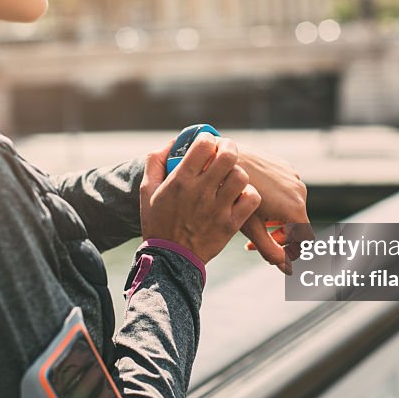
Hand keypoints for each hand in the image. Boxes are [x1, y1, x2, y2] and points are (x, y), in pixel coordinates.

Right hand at [140, 134, 261, 263]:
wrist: (169, 259)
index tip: (207, 143)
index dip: (208, 138)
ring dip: (237, 172)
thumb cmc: (158, 222)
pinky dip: (249, 194)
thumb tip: (173, 142)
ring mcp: (217, 209)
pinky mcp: (230, 224)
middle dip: (229, 147)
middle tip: (225, 151)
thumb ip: (155, 161)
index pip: (204, 145)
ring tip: (230, 177)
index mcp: (180, 181)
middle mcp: (200, 192)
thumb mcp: (146, 190)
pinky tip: (238, 196)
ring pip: (241, 176)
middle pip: (228, 156)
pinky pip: (252, 199)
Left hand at [237, 145, 312, 274]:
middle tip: (255, 241)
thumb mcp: (252, 227)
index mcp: (295, 208)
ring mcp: (294, 176)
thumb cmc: (234, 195)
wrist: (224, 159)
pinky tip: (253, 200)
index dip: (288, 251)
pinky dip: (275, 200)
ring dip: (275, 218)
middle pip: (297, 223)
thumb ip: (270, 251)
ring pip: (291, 206)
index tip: (268, 252)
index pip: (304, 241)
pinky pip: (286, 190)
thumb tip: (287, 271)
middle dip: (278, 235)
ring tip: (253, 219)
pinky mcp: (285, 167)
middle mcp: (300, 191)